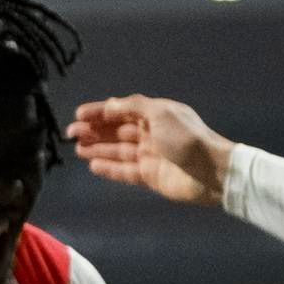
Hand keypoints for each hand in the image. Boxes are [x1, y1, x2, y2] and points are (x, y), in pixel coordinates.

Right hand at [68, 95, 235, 205]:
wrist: (212, 171)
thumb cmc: (188, 137)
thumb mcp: (160, 113)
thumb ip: (133, 107)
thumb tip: (109, 106)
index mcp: (155, 114)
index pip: (121, 111)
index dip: (100, 112)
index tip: (78, 115)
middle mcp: (152, 134)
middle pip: (117, 132)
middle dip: (95, 131)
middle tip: (71, 134)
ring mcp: (151, 156)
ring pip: (118, 151)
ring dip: (98, 149)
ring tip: (78, 149)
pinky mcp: (151, 176)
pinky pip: (125, 171)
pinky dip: (109, 168)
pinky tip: (93, 165)